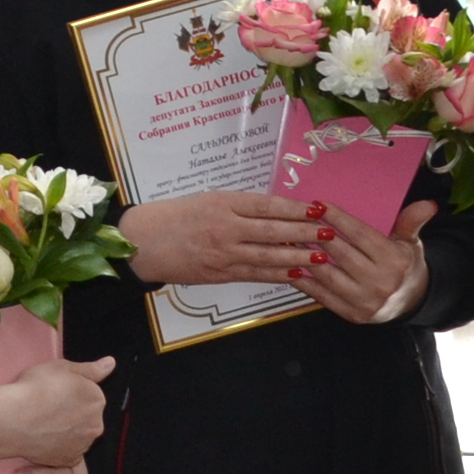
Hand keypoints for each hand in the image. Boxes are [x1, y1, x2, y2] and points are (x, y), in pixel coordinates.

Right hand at [0, 355, 115, 466]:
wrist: (12, 419)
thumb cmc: (36, 388)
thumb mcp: (62, 367)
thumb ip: (91, 369)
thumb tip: (111, 363)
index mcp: (97, 399)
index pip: (90, 395)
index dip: (71, 393)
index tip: (55, 393)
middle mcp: (96, 425)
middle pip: (86, 417)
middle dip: (73, 414)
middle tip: (48, 409)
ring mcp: (83, 445)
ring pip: (78, 436)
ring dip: (67, 431)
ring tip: (43, 424)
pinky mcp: (69, 461)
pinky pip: (67, 452)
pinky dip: (58, 446)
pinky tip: (43, 438)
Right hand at [119, 192, 328, 285]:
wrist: (143, 242)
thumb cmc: (175, 215)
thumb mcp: (207, 199)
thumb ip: (239, 206)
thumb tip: (275, 211)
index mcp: (223, 203)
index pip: (266, 205)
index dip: (294, 208)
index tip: (318, 208)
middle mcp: (225, 228)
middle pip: (272, 231)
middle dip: (304, 233)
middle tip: (330, 233)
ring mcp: (223, 254)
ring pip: (267, 256)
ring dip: (298, 257)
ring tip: (322, 257)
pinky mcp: (220, 274)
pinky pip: (255, 274)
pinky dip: (278, 275)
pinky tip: (298, 274)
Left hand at [289, 200, 435, 323]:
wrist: (410, 303)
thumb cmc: (404, 266)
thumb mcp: (410, 242)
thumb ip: (411, 222)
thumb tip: (428, 204)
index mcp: (395, 261)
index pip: (360, 234)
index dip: (338, 218)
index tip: (319, 205)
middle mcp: (380, 282)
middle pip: (341, 253)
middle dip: (316, 234)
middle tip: (298, 219)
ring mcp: (365, 301)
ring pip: (327, 275)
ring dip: (305, 257)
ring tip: (290, 239)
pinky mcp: (352, 314)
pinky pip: (322, 295)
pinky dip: (305, 281)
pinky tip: (291, 266)